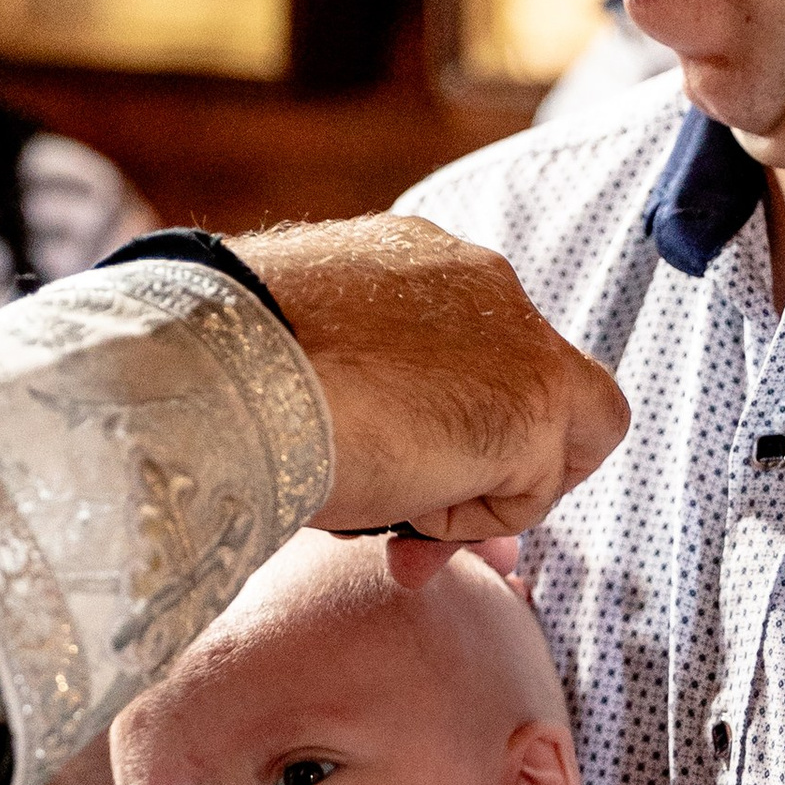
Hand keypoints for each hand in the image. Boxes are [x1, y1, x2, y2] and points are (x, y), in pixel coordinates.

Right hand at [231, 215, 627, 545]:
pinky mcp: (540, 398)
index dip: (435, 422)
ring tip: (394, 508)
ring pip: (556, 435)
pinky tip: (404, 502)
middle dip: (478, 467)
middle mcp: (478, 279)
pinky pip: (532, 492)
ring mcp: (520, 335)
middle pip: (520, 389)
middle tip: (410, 523)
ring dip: (481, 492)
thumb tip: (377, 450)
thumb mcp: (303, 364)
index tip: (382, 465)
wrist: (228, 370)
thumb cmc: (229, 371)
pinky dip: (474, 518)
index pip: (460, 350)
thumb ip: (355, 388)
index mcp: (410, 260)